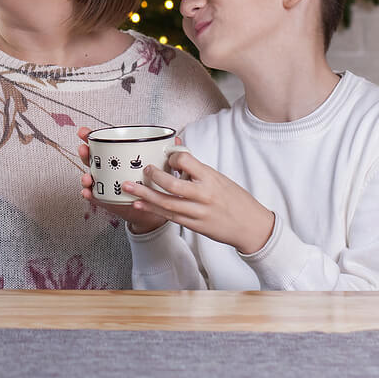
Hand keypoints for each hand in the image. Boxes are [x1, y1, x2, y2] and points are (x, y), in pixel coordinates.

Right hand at [75, 127, 163, 233]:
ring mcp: (106, 185)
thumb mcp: (160, 167)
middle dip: (85, 153)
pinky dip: (89, 194)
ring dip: (85, 175)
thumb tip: (177, 140)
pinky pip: (95, 196)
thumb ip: (166, 153)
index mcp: (119, 158)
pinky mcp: (107, 200)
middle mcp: (109, 170)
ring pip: (91, 177)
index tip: (85, 132)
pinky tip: (87, 192)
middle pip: (92, 158)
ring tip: (87, 176)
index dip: (91, 137)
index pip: (103, 144)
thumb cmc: (154, 184)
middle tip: (83, 148)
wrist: (154, 209)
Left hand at [120, 150, 275, 254]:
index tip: (169, 158)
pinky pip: (170, 216)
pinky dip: (153, 209)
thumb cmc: (236, 200)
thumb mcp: (220, 179)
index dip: (172, 157)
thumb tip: (177, 150)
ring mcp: (198, 212)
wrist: (251, 227)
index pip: (185, 161)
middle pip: (171, 185)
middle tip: (142, 170)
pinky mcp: (194, 226)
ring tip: (128, 188)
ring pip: (166, 203)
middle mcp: (204, 195)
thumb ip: (197, 168)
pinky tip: (140, 204)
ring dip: (145, 195)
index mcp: (211, 178)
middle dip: (152, 177)